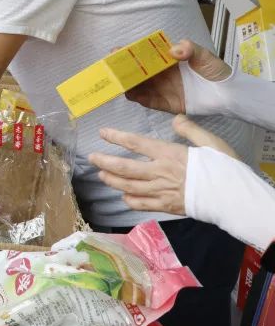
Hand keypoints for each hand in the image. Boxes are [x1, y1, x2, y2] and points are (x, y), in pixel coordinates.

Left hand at [88, 115, 236, 214]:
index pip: (136, 143)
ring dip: (112, 180)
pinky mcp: (167, 207)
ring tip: (101, 175)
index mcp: (169, 154)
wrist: (233, 198)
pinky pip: (142, 204)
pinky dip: (130, 200)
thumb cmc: (224, 168)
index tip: (102, 133)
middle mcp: (160, 172)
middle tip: (91, 158)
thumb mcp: (211, 142)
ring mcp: (162, 191)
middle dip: (105, 162)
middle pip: (125, 168)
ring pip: (129, 186)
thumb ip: (190, 130)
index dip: (116, 137)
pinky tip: (124, 196)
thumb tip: (175, 119)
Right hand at [125, 40, 231, 114]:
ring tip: (118, 83)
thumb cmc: (216, 72)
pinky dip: (139, 99)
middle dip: (123, 70)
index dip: (129, 53)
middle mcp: (161, 75)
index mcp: (167, 61)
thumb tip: (172, 51)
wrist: (230, 95)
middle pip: (137, 72)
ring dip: (128, 85)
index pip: (144, 55)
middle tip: (111, 70)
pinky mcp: (167, 104)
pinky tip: (131, 95)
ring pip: (139, 87)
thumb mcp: (204, 56)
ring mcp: (163, 90)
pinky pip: (149, 102)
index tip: (116, 52)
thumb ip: (189, 49)